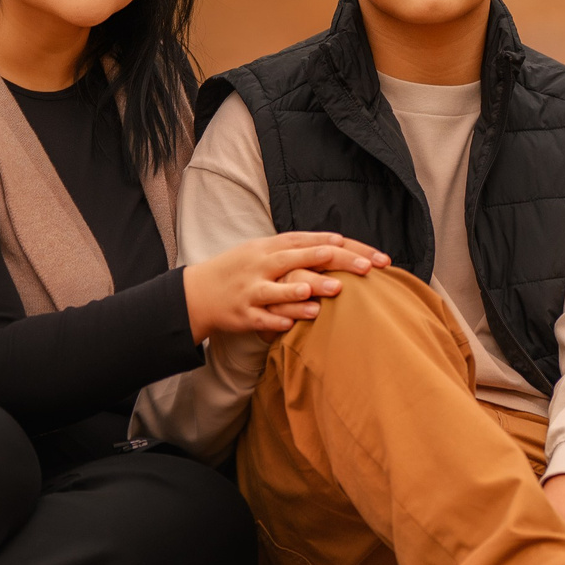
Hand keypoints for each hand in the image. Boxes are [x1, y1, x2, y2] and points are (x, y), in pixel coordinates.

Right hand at [182, 233, 388, 340]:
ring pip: (278, 289)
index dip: (338, 245)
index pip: (307, 241)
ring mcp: (250, 290)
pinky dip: (278, 320)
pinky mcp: (242, 314)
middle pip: (297, 259)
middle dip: (331, 261)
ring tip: (333, 291)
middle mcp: (260, 265)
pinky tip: (296, 322)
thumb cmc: (241, 270)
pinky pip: (262, 317)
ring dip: (304, 290)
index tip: (368, 251)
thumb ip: (297, 248)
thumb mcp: (264, 251)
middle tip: (365, 268)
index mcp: (269, 247)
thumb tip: (339, 245)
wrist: (196, 292)